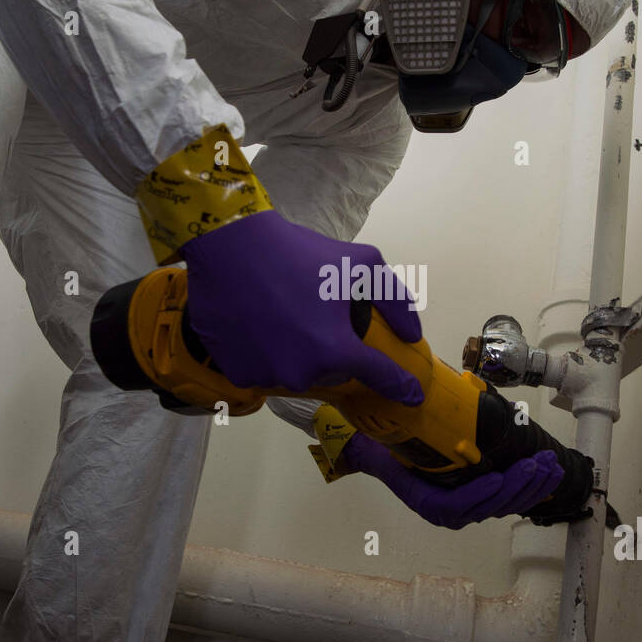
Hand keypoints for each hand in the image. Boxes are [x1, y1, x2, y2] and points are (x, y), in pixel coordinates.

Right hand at [182, 210, 422, 402]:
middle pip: (332, 373)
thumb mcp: (361, 263)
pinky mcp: (237, 373)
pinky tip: (260, 326)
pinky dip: (267, 355)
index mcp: (334, 349)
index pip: (378, 376)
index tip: (412, 394)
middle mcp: (301, 372)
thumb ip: (395, 300)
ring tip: (284, 317)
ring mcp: (266, 376)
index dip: (400, 385)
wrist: (229, 247)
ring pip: (297, 373)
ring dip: (298, 354)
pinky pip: (265, 372)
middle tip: (316, 316)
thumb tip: (411, 334)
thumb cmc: (298, 253)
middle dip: (332, 351)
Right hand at [342, 436, 564, 528]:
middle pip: (490, 506)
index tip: (496, 476)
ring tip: (551, 465)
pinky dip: (532, 488)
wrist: (386, 456)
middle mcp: (449, 512)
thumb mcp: (392, 442)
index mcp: (428, 502)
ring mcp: (468, 507)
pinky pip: (510, 499)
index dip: (479, 494)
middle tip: (538, 462)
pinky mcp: (482, 499)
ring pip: (505, 505)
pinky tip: (550, 477)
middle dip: (518, 484)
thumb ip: (404, 437)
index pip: (457, 506)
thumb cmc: (391, 448)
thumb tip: (415, 411)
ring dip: (532, 486)